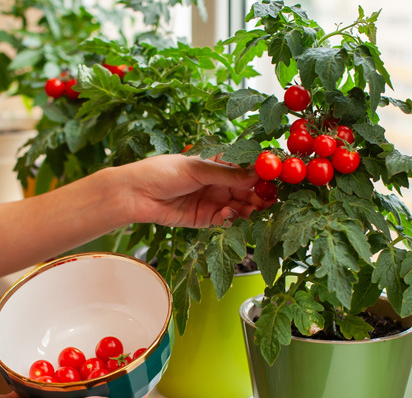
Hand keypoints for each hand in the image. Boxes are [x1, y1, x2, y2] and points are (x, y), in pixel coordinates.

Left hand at [121, 154, 271, 227]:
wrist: (135, 195)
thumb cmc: (162, 172)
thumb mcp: (197, 169)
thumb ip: (227, 174)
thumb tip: (257, 174)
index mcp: (217, 163)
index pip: (246, 168)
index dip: (262, 174)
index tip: (276, 180)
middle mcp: (218, 181)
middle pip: (247, 190)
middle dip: (260, 195)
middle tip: (271, 201)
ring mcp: (212, 200)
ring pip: (240, 206)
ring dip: (249, 209)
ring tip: (254, 210)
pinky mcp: (205, 218)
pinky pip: (225, 220)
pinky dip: (231, 218)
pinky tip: (227, 213)